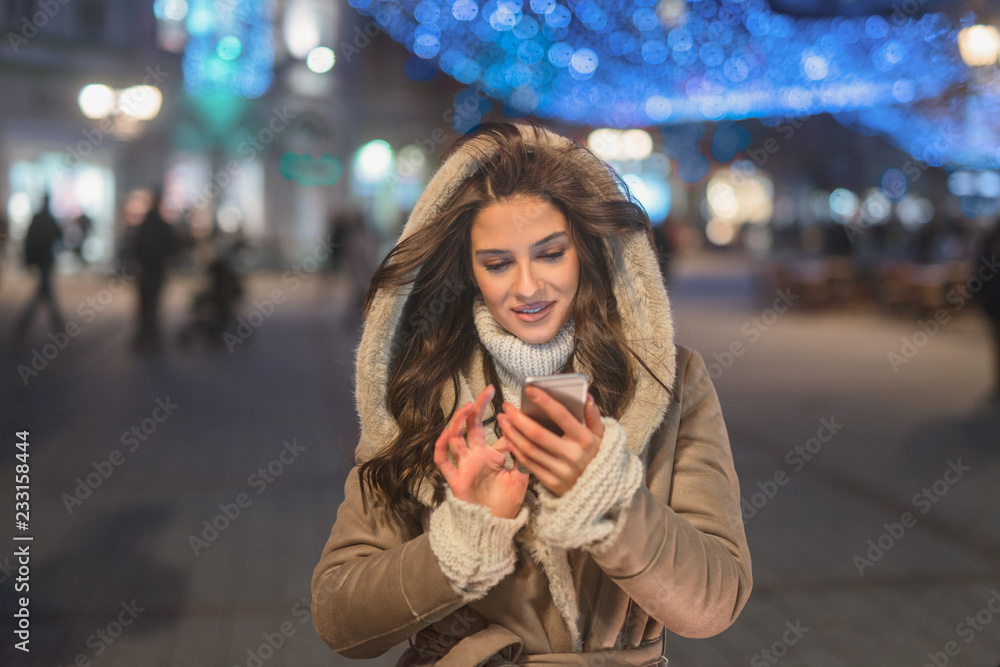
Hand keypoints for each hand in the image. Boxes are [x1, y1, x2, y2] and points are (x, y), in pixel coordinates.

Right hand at [433, 384, 529, 518]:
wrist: (494, 528)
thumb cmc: (506, 504)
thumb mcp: (520, 478)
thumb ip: (523, 458)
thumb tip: (529, 436)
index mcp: (491, 455)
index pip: (493, 430)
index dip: (498, 417)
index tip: (505, 401)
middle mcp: (476, 457)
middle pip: (472, 427)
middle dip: (476, 408)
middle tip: (485, 391)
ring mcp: (464, 466)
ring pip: (456, 438)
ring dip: (459, 422)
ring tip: (468, 407)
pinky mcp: (455, 479)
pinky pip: (444, 461)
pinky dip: (442, 446)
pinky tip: (447, 433)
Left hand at [498, 388, 604, 496]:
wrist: (595, 488)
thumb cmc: (593, 455)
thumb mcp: (600, 436)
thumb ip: (593, 416)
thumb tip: (586, 396)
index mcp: (585, 440)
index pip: (561, 416)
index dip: (544, 401)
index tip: (530, 389)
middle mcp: (572, 456)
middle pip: (537, 434)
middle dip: (518, 418)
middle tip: (506, 406)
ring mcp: (560, 471)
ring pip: (528, 449)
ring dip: (512, 432)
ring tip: (503, 419)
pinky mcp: (550, 482)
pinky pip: (527, 462)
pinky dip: (515, 448)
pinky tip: (508, 436)